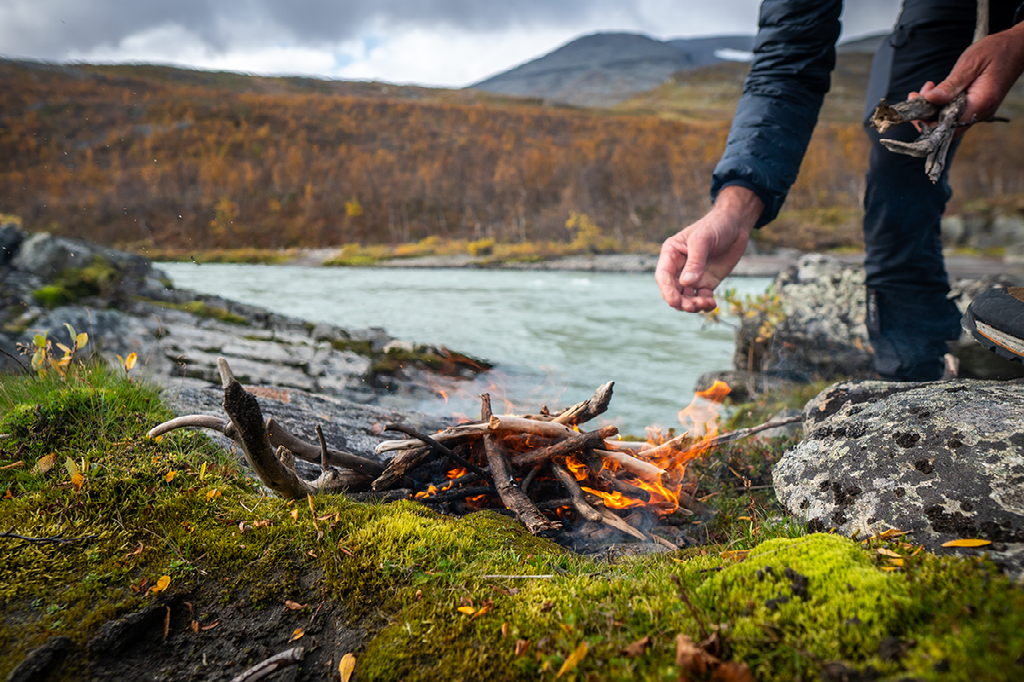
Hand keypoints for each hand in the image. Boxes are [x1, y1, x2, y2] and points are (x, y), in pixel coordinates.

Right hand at [655, 185, 762, 312]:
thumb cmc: (715, 226)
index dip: (667, 290)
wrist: (736, 224)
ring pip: (686, 298)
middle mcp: (679, 268)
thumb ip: (694, 262)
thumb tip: (686, 284)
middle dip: (680, 301)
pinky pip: (701, 298)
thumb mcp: (703, 240)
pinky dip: (705, 304)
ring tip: (706, 303)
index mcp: (671, 254)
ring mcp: (692, 277)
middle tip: (693, 306)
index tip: (675, 301)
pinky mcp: (706, 282)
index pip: (663, 276)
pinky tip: (712, 303)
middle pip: (673, 291)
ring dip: (693, 305)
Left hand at [919, 22, 1023, 131]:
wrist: (1017, 47)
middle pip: (945, 127)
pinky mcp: (974, 106)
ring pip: (947, 120)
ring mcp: (978, 111)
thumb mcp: (971, 63)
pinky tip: (936, 90)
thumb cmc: (996, 50)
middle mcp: (980, 112)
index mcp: (980, 104)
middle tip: (916, 95)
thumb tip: (931, 99)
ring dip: (931, 107)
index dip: (928, 123)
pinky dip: (941, 103)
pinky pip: (953, 112)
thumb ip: (951, 84)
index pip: (949, 127)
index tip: (914, 109)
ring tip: (926, 88)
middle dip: (926, 114)